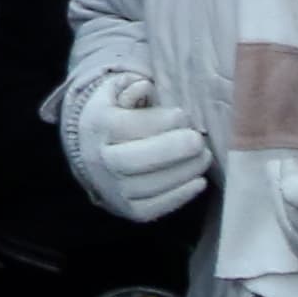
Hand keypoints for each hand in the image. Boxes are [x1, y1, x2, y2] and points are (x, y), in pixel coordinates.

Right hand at [69, 70, 212, 221]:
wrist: (93, 153)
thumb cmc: (115, 116)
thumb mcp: (115, 93)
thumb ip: (130, 86)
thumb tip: (144, 87)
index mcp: (97, 127)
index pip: (127, 127)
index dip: (160, 122)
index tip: (184, 117)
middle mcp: (99, 161)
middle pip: (132, 160)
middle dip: (171, 151)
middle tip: (198, 141)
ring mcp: (113, 189)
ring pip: (147, 186)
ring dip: (182, 172)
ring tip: (204, 157)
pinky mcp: (129, 210)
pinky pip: (154, 208)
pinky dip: (180, 196)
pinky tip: (198, 181)